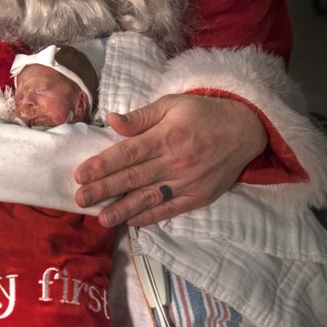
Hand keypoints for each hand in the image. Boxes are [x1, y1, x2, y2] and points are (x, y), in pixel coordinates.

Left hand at [75, 94, 267, 226]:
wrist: (246, 129)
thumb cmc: (204, 114)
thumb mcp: (172, 105)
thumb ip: (141, 117)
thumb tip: (112, 121)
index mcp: (167, 136)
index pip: (128, 153)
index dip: (102, 165)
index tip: (81, 174)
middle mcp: (176, 161)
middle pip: (133, 178)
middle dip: (104, 190)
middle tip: (80, 199)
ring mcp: (188, 181)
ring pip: (149, 198)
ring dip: (123, 209)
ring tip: (101, 219)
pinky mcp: (199, 196)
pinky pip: (170, 209)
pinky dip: (150, 217)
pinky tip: (131, 221)